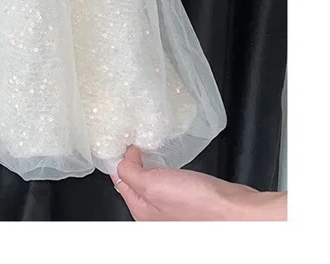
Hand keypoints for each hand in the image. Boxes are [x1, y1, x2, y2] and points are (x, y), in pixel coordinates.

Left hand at [111, 146, 285, 220]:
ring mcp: (172, 207)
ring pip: (152, 180)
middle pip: (135, 181)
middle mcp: (154, 213)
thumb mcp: (152, 184)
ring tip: (150, 149)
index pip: (120, 180)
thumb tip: (122, 159)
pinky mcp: (188, 199)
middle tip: (136, 142)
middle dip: (134, 162)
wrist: (234, 210)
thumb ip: (130, 172)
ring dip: (150, 164)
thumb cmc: (198, 203)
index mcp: (141, 211)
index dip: (120, 159)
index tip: (124, 143)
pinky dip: (166, 169)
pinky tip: (170, 161)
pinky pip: (169, 181)